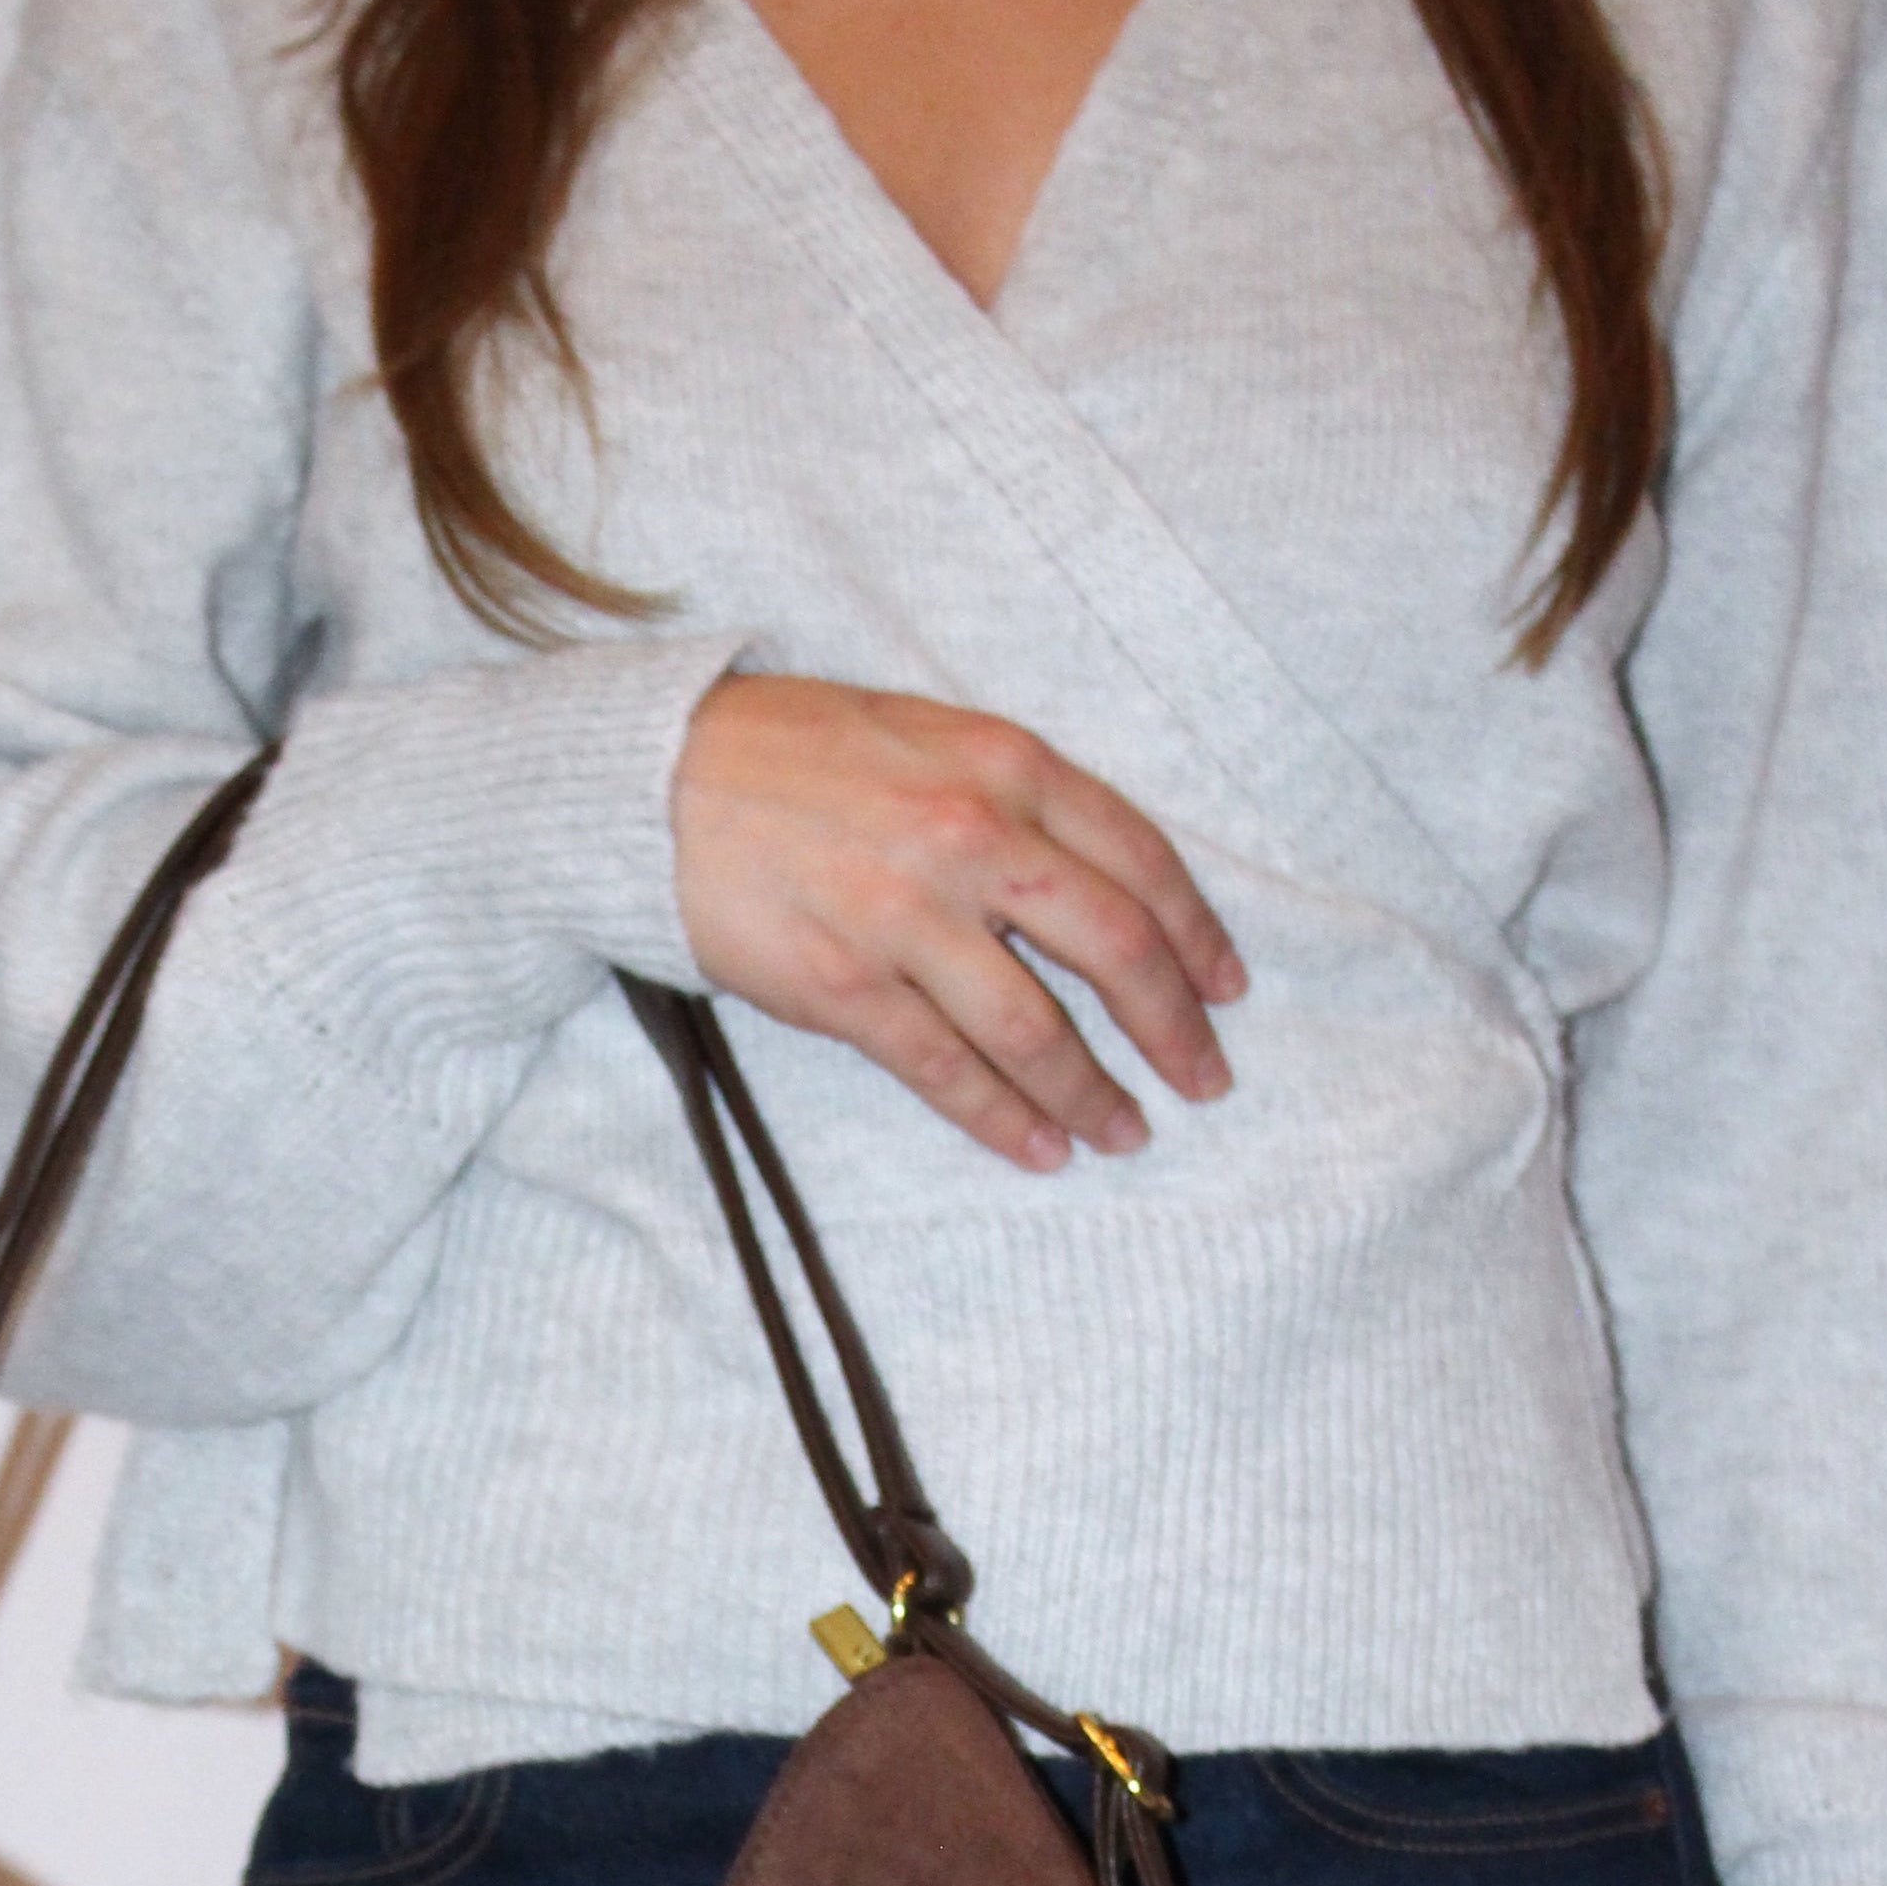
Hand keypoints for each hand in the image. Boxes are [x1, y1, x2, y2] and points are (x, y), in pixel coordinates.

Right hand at [671, 671, 1244, 1172]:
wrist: (660, 779)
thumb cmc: (796, 755)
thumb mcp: (929, 735)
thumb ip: (1015, 795)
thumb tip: (1097, 881)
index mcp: (1005, 764)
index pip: (1139, 859)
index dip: (1197, 935)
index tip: (1226, 989)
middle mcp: (970, 836)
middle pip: (1112, 948)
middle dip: (1173, 1026)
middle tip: (1205, 1080)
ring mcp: (905, 916)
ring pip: (1033, 1027)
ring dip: (1090, 1092)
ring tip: (1125, 1132)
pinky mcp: (843, 985)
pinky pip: (944, 1068)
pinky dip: (1002, 1117)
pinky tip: (1040, 1150)